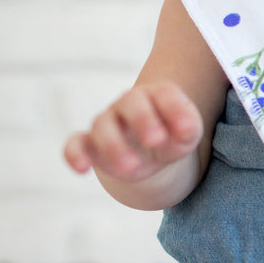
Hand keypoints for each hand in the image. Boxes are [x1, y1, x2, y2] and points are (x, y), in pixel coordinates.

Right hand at [64, 81, 203, 182]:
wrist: (152, 150)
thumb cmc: (173, 135)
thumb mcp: (187, 134)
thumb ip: (188, 129)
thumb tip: (187, 128)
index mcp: (158, 95)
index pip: (165, 93)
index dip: (174, 108)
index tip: (186, 130)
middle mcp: (130, 103)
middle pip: (131, 102)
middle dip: (143, 119)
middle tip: (156, 141)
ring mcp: (108, 121)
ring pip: (103, 125)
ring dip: (114, 145)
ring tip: (131, 166)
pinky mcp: (91, 143)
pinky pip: (75, 144)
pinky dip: (75, 154)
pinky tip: (82, 169)